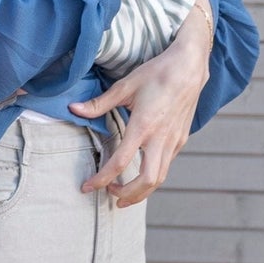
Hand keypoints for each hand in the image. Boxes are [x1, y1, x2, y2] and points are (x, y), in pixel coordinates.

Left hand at [69, 4, 210, 205]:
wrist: (190, 66)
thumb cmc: (157, 72)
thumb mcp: (125, 85)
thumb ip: (99, 103)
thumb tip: (74, 109)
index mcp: (144, 125)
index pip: (120, 163)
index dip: (101, 179)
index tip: (87, 187)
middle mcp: (161, 138)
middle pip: (146, 181)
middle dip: (127, 195)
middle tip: (110, 196)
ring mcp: (174, 140)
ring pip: (160, 178)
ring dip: (141, 191)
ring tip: (124, 192)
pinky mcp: (181, 139)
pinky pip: (167, 165)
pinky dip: (153, 176)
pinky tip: (141, 170)